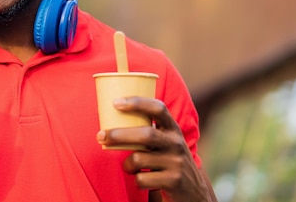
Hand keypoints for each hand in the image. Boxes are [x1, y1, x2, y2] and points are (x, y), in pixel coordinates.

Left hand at [96, 97, 215, 201]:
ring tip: (129, 167)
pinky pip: (142, 179)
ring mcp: (177, 163)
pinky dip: (136, 180)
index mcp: (172, 129)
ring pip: (139, 159)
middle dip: (119, 134)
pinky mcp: (174, 181)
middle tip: (101, 136)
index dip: (138, 102)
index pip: (158, 108)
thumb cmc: (168, 162)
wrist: (194, 193)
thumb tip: (112, 117)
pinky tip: (142, 180)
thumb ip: (148, 131)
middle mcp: (176, 143)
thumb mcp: (164, 143)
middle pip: (145, 134)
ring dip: (127, 164)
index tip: (116, 102)